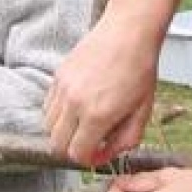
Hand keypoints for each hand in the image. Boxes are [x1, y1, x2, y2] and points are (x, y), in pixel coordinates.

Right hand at [46, 10, 160, 166]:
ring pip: (49, 126)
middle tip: (91, 141)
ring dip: (64, 131)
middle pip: (57, 144)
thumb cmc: (140, 68)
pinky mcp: (58, 76)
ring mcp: (62, 89)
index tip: (99, 152)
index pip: (77, 154)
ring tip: (84, 122)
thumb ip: (126, 140)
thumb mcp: (143, 111)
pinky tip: (77, 105)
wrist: (128, 32)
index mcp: (97, 115)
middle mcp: (74, 103)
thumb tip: (108, 155)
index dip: (89, 159)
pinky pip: (48, 106)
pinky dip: (58, 113)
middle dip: (73, 149)